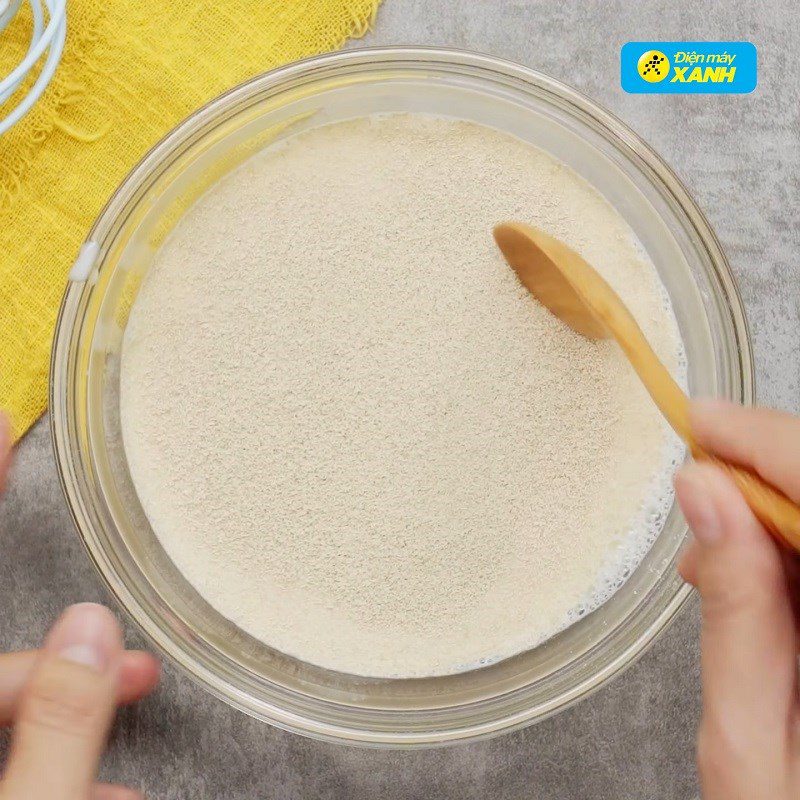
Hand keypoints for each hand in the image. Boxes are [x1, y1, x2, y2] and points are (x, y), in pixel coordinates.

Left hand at [0, 415, 159, 798]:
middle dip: (65, 662)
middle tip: (137, 667)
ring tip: (119, 781)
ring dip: (71, 732)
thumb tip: (92, 630)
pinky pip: (11, 753)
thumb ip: (63, 725)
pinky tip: (100, 790)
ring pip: (9, 712)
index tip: (3, 421)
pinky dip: (53, 766)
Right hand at [676, 399, 799, 799]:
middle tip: (696, 506)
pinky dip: (786, 551)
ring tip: (714, 567)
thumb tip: (706, 493)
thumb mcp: (752, 738)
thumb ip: (737, 607)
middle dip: (759, 484)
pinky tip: (756, 580)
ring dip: (770, 521)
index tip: (702, 422)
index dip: (766, 441)